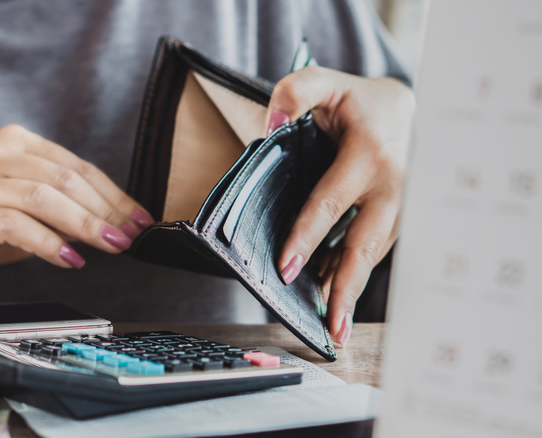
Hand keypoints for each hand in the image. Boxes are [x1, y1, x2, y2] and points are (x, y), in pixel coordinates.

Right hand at [0, 124, 153, 289]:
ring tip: (108, 245)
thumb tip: (118, 223)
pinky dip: (48, 243)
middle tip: (129, 236)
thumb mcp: (29, 208)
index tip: (139, 220)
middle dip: (105, 210)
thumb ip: (66, 206)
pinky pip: (14, 225)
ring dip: (83, 224)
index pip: (76, 166)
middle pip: (63, 178)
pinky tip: (69, 259)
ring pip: (41, 197)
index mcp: (14, 143)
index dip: (114, 195)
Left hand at [266, 66, 414, 345]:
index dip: (306, 236)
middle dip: (345, 288)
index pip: (331, 202)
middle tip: (329, 327)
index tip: (286, 267)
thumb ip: (294, 92)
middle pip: (365, 244)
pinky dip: (354, 272)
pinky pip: (374, 249)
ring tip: (330, 323)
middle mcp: (392, 185)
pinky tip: (334, 293)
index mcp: (370, 154)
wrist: (405, 107)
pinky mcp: (398, 217)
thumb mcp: (324, 81)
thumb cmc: (356, 100)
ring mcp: (400, 205)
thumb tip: (268, 126)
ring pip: (372, 254)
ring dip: (350, 287)